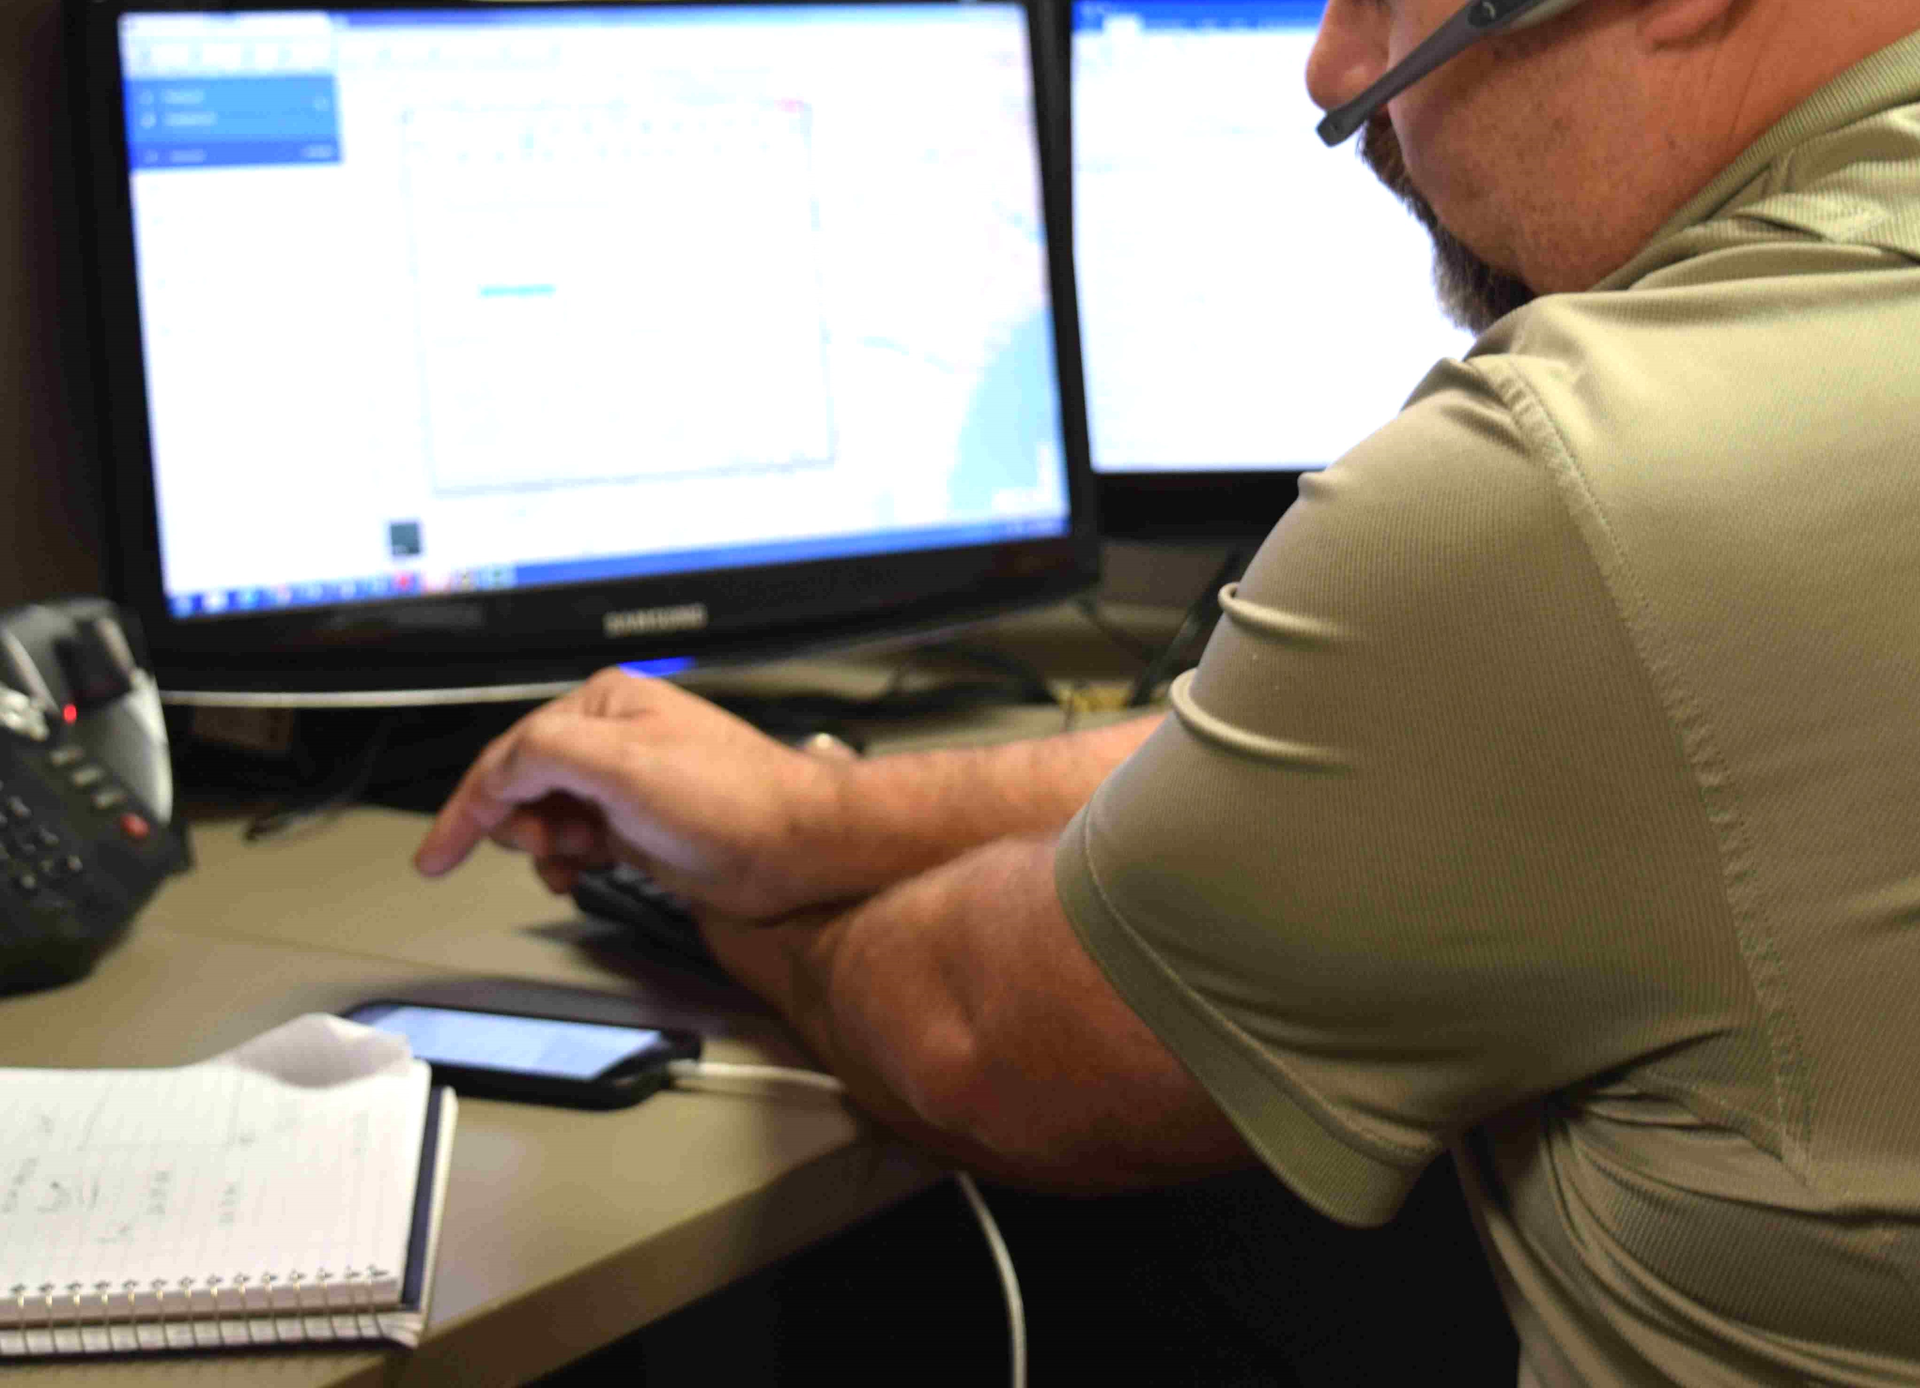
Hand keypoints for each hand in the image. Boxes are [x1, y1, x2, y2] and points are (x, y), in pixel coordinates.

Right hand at [412, 668, 852, 919]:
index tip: (436, 855)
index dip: (467, 808)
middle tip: (551, 850)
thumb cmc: (733, 801)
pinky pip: (580, 844)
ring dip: (549, 850)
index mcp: (604, 706)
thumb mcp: (624, 765)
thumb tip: (500, 773)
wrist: (797, 848)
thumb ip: (546, 754)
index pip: (509, 754)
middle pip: (523, 786)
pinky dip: (572, 864)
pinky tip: (589, 876)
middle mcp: (614, 739)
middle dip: (522, 827)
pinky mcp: (642, 826)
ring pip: (550, 820)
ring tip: (580, 863)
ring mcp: (628, 784)